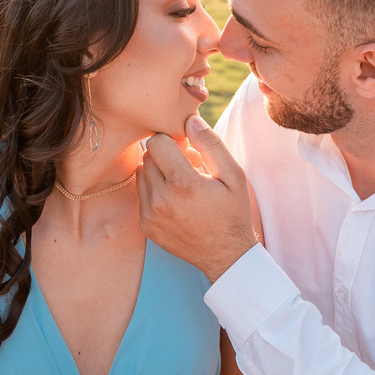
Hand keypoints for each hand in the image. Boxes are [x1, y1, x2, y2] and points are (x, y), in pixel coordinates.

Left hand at [138, 115, 258, 281]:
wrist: (226, 255)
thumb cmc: (233, 212)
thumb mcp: (233, 175)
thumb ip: (211, 144)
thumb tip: (189, 120)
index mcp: (184, 184)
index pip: (157, 142)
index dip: (173, 141)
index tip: (187, 150)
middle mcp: (161, 200)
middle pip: (147, 156)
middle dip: (165, 155)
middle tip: (187, 167)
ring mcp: (150, 215)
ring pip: (141, 173)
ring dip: (157, 172)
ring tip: (181, 184)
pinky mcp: (146, 225)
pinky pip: (141, 194)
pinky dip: (154, 191)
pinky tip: (175, 200)